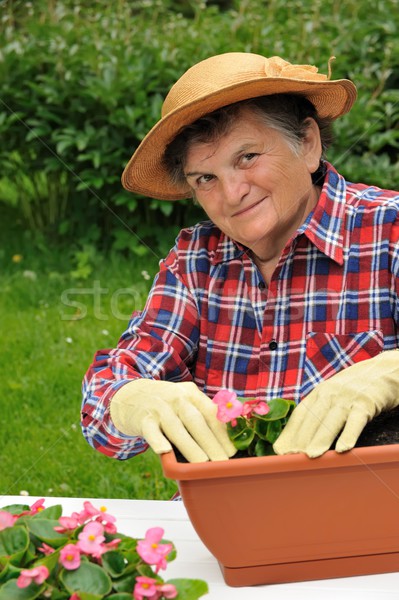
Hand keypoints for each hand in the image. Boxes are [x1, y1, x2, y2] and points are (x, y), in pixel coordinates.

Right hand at [110, 379, 236, 462]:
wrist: (129, 395)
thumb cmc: (165, 405)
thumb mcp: (184, 401)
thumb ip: (201, 414)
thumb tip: (225, 441)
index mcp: (191, 393)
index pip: (210, 412)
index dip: (222, 432)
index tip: (233, 451)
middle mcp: (176, 397)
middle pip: (196, 421)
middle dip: (211, 443)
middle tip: (223, 462)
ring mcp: (158, 407)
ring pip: (176, 428)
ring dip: (190, 447)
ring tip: (202, 464)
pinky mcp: (142, 418)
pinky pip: (151, 430)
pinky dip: (157, 440)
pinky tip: (164, 451)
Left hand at [273, 350, 398, 457]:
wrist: (384, 370)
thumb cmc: (355, 388)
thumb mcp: (334, 394)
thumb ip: (320, 411)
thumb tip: (302, 437)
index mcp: (319, 392)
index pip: (300, 415)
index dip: (289, 433)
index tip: (279, 450)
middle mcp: (330, 394)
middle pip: (312, 419)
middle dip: (299, 440)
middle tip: (290, 458)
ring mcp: (348, 398)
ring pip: (331, 421)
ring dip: (320, 439)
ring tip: (310, 456)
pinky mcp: (366, 403)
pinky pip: (356, 421)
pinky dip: (349, 434)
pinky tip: (343, 448)